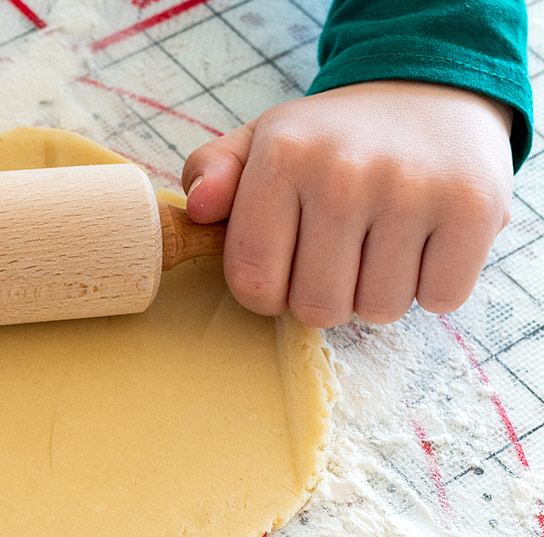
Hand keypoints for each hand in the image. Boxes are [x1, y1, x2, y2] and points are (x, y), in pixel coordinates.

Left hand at [182, 80, 513, 326]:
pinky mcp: (474, 207)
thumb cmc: (331, 140)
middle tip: (335, 259)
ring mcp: (412, 189)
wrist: (432, 92)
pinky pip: (439, 298)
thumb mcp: (260, 142)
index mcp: (283, 157)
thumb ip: (211, 173)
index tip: (282, 271)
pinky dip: (430, 286)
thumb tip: (196, 210)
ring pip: (379, 310)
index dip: (267, 295)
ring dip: (377, 295)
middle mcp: (345, 172)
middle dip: (323, 298)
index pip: (255, 283)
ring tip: (378, 248)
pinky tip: (421, 246)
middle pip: (317, 308)